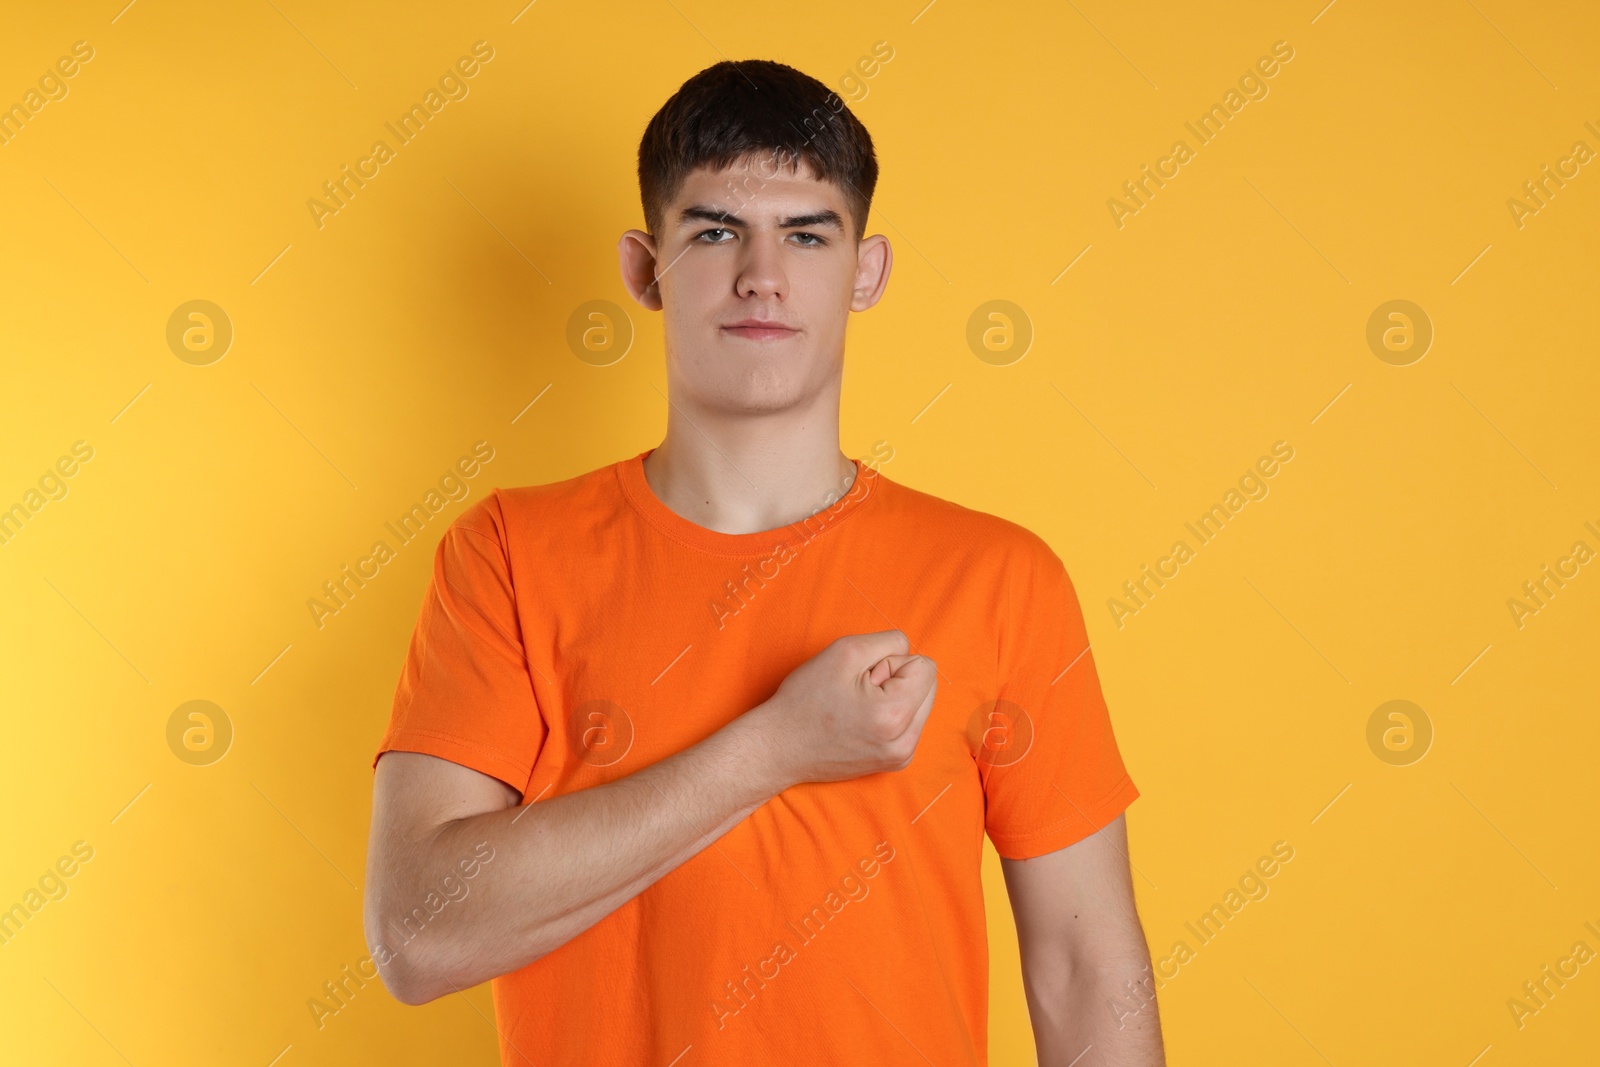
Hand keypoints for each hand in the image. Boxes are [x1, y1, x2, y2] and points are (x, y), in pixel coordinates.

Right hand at [750, 630, 937, 789]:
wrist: (780, 747)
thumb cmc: (805, 700)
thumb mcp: (845, 652)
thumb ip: (890, 642)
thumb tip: (910, 653)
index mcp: (896, 715)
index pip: (925, 666)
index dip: (890, 663)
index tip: (861, 679)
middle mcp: (906, 743)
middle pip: (927, 686)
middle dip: (896, 680)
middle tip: (857, 692)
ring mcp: (901, 757)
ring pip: (919, 704)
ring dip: (892, 697)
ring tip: (856, 707)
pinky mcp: (894, 763)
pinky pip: (908, 723)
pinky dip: (889, 715)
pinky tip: (858, 721)